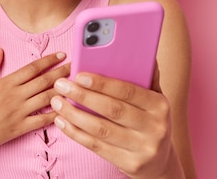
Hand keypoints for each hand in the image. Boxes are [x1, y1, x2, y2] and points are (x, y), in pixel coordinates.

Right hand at [0, 49, 69, 156]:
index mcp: (6, 83)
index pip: (32, 68)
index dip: (49, 60)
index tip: (61, 54)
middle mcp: (15, 96)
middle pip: (44, 81)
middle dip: (61, 72)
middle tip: (76, 66)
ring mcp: (19, 112)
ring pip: (46, 99)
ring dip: (62, 91)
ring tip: (76, 85)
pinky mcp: (19, 128)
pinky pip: (41, 120)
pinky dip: (54, 115)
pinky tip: (66, 110)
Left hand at [50, 72, 176, 178]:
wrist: (159, 161)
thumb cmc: (149, 121)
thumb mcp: (154, 100)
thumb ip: (146, 77)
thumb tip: (139, 51)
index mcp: (160, 105)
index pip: (128, 90)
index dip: (102, 83)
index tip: (79, 75)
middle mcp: (155, 127)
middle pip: (113, 109)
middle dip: (83, 96)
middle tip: (61, 85)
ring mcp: (143, 148)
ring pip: (101, 129)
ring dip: (74, 115)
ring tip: (57, 102)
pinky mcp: (130, 164)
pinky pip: (96, 146)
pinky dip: (76, 133)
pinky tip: (62, 121)